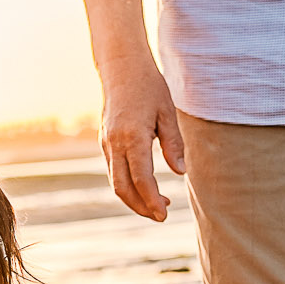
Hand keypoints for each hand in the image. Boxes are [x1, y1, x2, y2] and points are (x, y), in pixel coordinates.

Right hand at [99, 54, 184, 221]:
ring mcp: (106, 144)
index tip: (164, 215)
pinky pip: (114, 171)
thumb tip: (179, 172)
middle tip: (162, 216)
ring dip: (135, 198)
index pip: (141, 179)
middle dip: (141, 207)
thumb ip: (173, 144)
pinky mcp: (105, 142)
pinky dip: (128, 185)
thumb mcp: (167, 113)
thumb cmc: (148, 87)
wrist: (120, 67)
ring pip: (116, 182)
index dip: (152, 200)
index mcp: (132, 137)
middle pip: (123, 188)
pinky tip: (145, 186)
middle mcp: (114, 144)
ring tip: (159, 203)